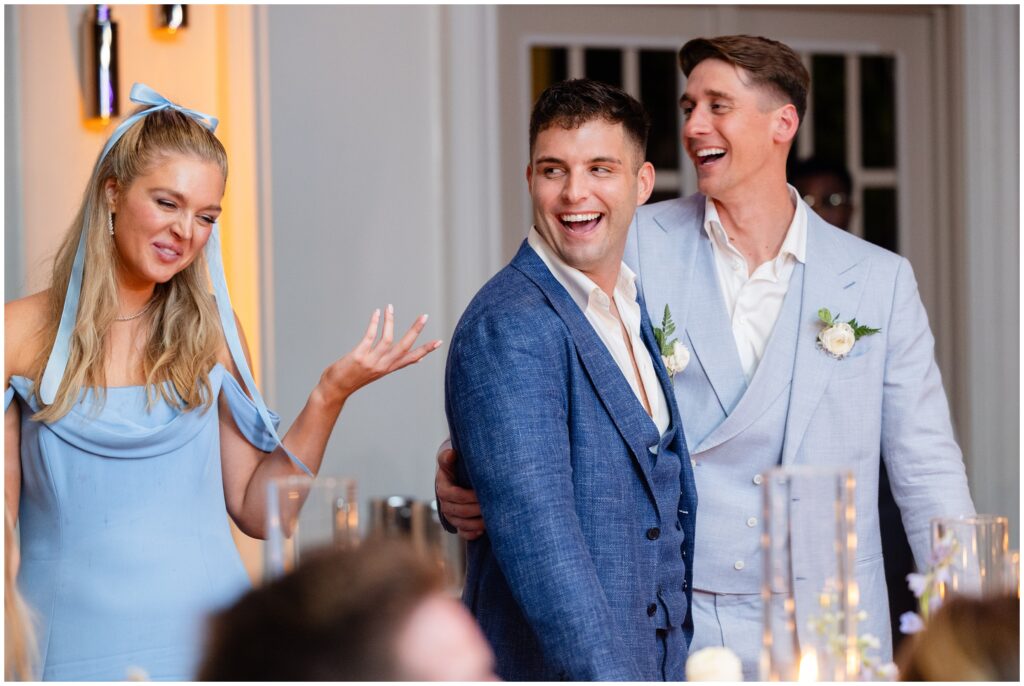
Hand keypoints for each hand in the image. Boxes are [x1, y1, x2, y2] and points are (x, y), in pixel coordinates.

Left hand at [320, 305, 441, 404]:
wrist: (334, 390)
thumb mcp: (378, 372)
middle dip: (416, 331)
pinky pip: (370, 337)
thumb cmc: (354, 378)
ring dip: (390, 322)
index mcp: (388, 368)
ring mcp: (371, 361)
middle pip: (404, 347)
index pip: (412, 358)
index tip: (439, 341)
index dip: (426, 350)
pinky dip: (375, 323)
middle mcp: (383, 366)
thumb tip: (416, 360)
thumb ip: (394, 364)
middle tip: (425, 316)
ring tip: (390, 307)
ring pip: (388, 340)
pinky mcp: (359, 356)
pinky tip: (377, 313)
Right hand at [436, 443, 484, 540]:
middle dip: (477, 510)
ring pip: (462, 524)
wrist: (454, 478)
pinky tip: (482, 531)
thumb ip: (447, 457)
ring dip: (476, 523)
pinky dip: (471, 534)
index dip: (469, 496)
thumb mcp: (449, 460)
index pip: (455, 495)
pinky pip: (462, 533)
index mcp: (443, 489)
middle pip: (460, 511)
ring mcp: (450, 516)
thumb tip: (451, 454)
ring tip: (491, 520)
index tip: (483, 494)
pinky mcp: (457, 523)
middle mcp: (445, 504)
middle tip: (493, 507)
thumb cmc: (454, 467)